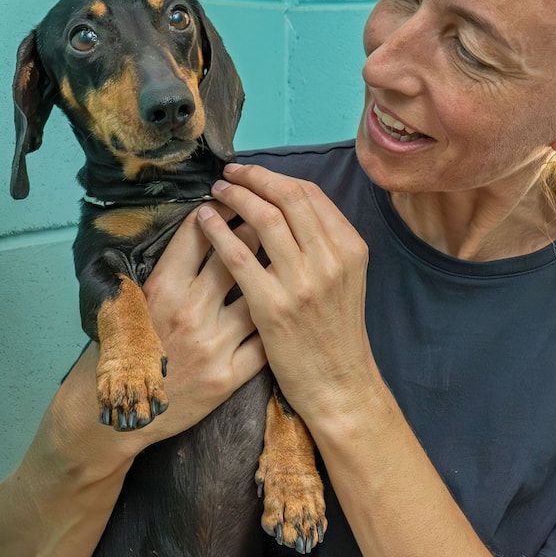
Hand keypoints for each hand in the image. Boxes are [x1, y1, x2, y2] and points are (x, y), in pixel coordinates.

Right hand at [51, 205, 266, 466]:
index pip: (199, 231)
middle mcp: (189, 311)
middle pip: (237, 254)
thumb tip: (205, 222)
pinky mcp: (227, 378)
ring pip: (258, 293)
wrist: (115, 414)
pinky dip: (275, 322)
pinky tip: (285, 308)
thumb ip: (172, 265)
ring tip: (287, 258)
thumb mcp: (138, 298)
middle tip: (273, 215)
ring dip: (273, 274)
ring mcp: (212, 345)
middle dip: (257, 228)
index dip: (221, 208)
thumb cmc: (127, 347)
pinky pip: (264, 341)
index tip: (236, 195)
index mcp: (162, 286)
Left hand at [196, 163, 375, 428]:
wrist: (338, 383)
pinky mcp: (273, 306)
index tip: (252, 173)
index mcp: (350, 247)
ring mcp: (302, 282)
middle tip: (229, 173)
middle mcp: (330, 259)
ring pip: (263, 218)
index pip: (310, 194)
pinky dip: (218, 231)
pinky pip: (238, 255)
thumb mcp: (346, 277)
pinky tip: (204, 220)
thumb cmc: (335, 330)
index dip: (275, 177)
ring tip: (216, 192)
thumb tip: (286, 203)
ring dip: (234, 197)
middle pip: (287, 197)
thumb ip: (324, 241)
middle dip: (253, 178)